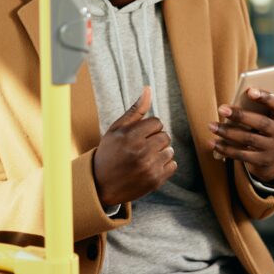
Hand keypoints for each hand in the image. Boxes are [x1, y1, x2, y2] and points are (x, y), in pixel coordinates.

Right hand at [92, 86, 175, 206]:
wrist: (101, 184)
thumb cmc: (109, 152)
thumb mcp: (117, 129)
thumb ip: (135, 110)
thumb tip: (148, 88)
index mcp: (130, 137)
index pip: (157, 122)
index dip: (148, 128)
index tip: (138, 136)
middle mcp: (141, 152)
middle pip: (165, 136)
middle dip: (155, 139)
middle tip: (141, 147)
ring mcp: (149, 168)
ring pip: (170, 151)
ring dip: (160, 153)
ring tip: (144, 158)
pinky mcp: (155, 181)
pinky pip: (173, 165)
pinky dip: (164, 166)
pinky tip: (150, 167)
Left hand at [209, 88, 273, 182]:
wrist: (272, 159)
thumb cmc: (264, 130)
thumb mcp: (266, 119)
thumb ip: (256, 110)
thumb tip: (232, 106)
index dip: (265, 97)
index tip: (249, 91)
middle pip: (261, 123)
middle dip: (240, 115)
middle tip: (222, 109)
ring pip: (249, 139)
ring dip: (228, 132)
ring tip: (212, 126)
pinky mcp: (263, 161)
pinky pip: (242, 155)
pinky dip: (226, 149)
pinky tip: (214, 143)